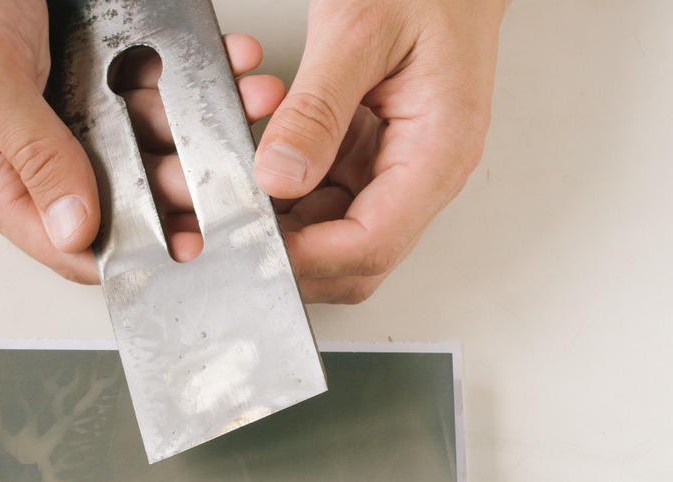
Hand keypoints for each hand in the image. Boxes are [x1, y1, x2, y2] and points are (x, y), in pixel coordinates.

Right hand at [0, 0, 281, 280]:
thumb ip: (32, 154)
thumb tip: (75, 231)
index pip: (62, 241)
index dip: (126, 250)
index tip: (185, 247)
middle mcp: (33, 147)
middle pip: (120, 193)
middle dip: (180, 182)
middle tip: (228, 173)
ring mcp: (67, 104)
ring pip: (147, 134)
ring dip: (201, 121)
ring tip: (248, 102)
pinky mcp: (92, 62)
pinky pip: (153, 77)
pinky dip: (192, 69)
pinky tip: (229, 62)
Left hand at [254, 0, 507, 302]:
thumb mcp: (359, 30)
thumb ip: (316, 109)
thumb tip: (279, 177)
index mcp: (438, 152)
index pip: (372, 244)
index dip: (308, 258)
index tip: (253, 242)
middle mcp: (423, 171)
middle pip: (354, 257)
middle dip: (293, 253)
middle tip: (235, 227)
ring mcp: (397, 165)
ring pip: (332, 231)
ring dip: (283, 219)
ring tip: (240, 185)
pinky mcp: (372, 153)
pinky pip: (324, 194)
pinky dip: (286, 187)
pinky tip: (259, 161)